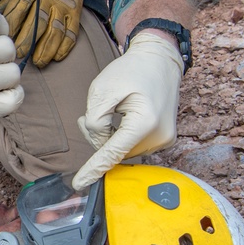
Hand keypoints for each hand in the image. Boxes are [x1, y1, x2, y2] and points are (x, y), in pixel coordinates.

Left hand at [0, 0, 84, 68]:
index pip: (19, 8)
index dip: (12, 25)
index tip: (3, 40)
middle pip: (37, 21)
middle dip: (28, 40)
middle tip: (19, 54)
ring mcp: (62, 5)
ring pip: (56, 29)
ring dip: (47, 47)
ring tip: (39, 62)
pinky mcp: (75, 11)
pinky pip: (72, 30)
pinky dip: (66, 44)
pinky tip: (58, 57)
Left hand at [72, 33, 183, 190]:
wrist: (160, 60)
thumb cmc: (131, 70)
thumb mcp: (103, 89)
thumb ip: (95, 120)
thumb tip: (100, 144)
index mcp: (145, 123)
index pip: (112, 153)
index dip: (93, 169)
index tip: (79, 184)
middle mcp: (159, 136)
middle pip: (114, 151)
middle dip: (97, 138)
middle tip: (86, 116)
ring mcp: (164, 140)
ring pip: (122, 151)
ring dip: (108, 137)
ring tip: (109, 110)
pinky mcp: (163, 140)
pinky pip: (132, 146)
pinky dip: (120, 137)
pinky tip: (120, 117)